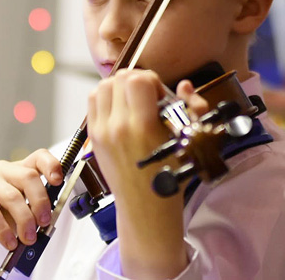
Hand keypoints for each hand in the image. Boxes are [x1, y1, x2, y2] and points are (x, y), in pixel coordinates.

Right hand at [0, 150, 62, 276]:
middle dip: (41, 201)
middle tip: (44, 222)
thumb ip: (32, 209)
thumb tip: (48, 218)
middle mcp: (2, 170)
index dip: (52, 166)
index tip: (58, 181)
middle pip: (29, 176)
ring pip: (12, 196)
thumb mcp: (17, 212)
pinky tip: (9, 242)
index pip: (38, 157)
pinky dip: (4, 230)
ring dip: (24, 220)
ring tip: (28, 238)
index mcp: (17, 170)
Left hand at [86, 69, 208, 278]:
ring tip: (133, 101)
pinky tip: (121, 109)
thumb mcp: (188, 140)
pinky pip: (93, 102)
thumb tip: (183, 86)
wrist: (146, 206)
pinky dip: (106, 97)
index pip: (137, 80)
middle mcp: (117, 127)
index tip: (160, 95)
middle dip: (137, 80)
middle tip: (148, 97)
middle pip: (118, 78)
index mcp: (142, 128)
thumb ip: (192, 107)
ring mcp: (101, 131)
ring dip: (119, 87)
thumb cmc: (169, 177)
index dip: (152, 80)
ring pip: (102, 86)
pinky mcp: (93, 136)